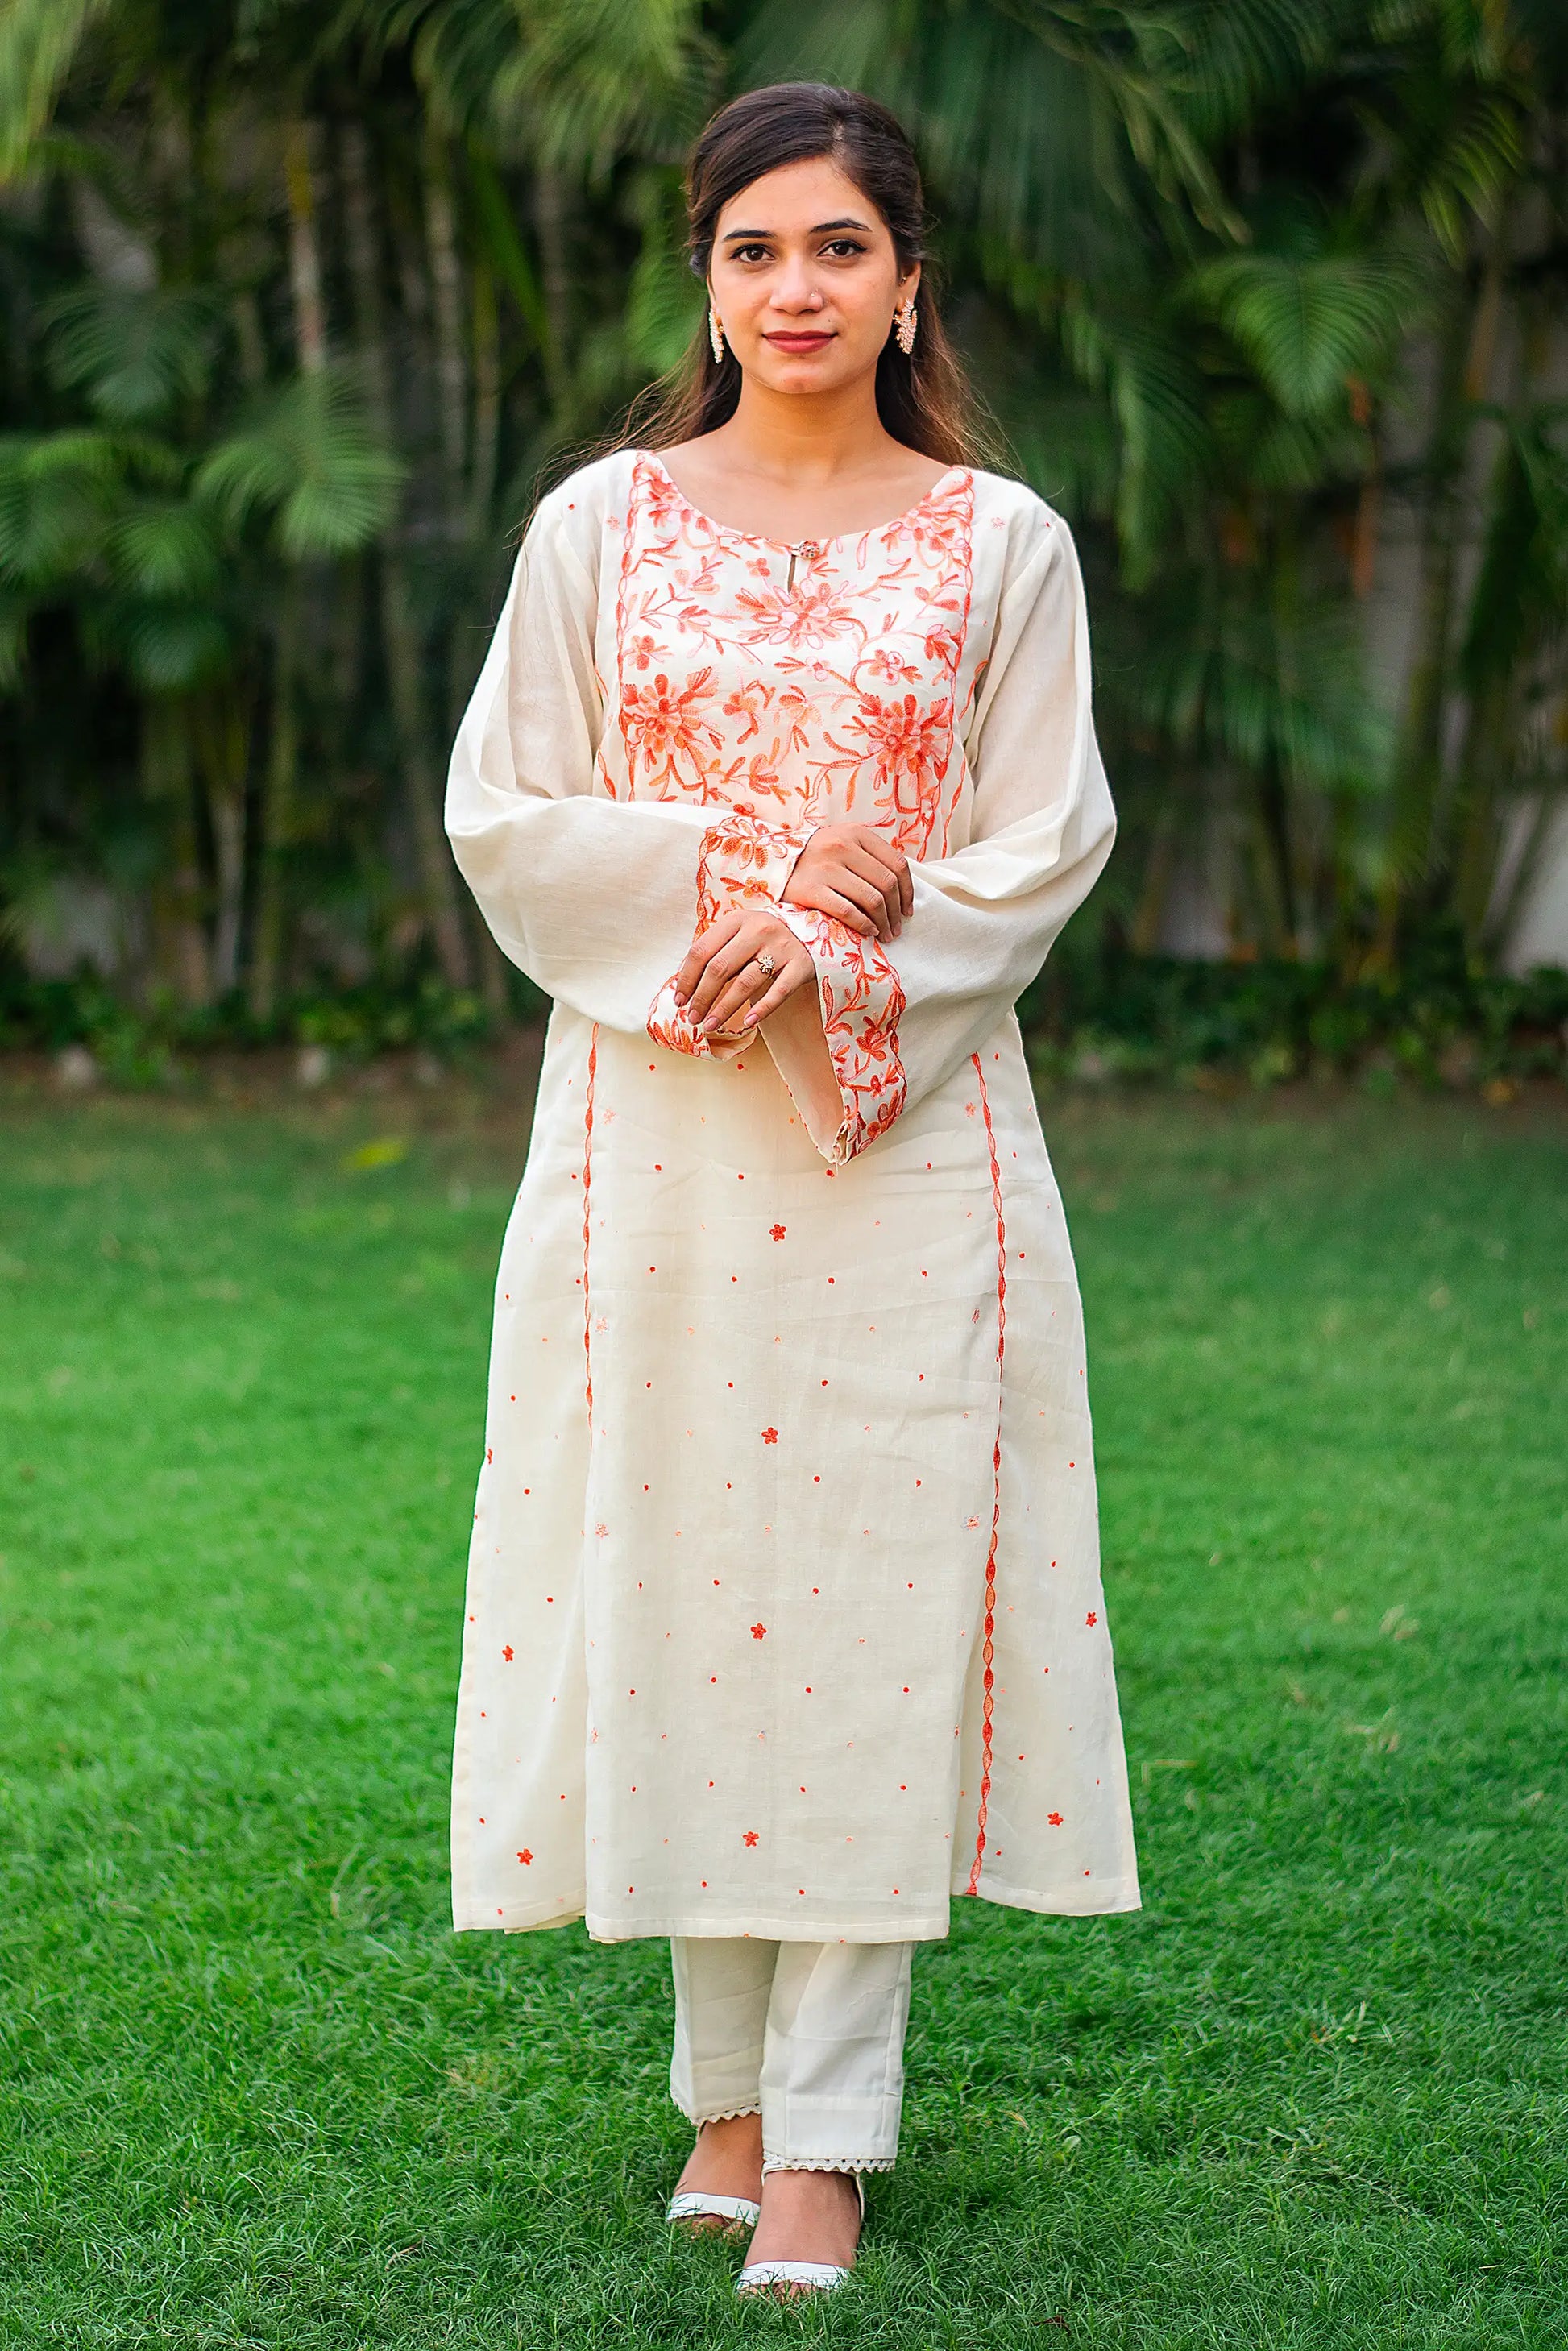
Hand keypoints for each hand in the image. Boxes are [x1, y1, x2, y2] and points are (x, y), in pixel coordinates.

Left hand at [674, 907, 814, 1038]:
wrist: (809, 933)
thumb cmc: (763, 939)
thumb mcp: (738, 934)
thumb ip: (715, 952)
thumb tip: (685, 986)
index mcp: (736, 920)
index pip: (701, 951)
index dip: (687, 978)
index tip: (680, 1000)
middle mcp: (759, 929)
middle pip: (720, 968)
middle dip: (702, 997)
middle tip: (692, 1018)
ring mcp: (781, 947)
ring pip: (745, 983)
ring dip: (724, 1009)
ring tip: (710, 1026)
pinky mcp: (801, 965)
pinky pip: (778, 992)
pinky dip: (761, 1009)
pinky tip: (747, 1022)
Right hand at [781, 822, 912, 939]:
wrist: (772, 863)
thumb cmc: (815, 858)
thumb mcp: (843, 844)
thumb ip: (870, 857)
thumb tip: (902, 888)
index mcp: (856, 833)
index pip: (897, 864)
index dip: (908, 891)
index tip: (907, 911)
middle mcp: (842, 846)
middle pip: (887, 884)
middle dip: (897, 912)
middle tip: (896, 929)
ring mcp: (826, 867)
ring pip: (871, 899)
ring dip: (883, 923)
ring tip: (884, 934)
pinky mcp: (811, 889)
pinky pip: (848, 911)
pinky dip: (864, 925)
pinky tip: (868, 932)